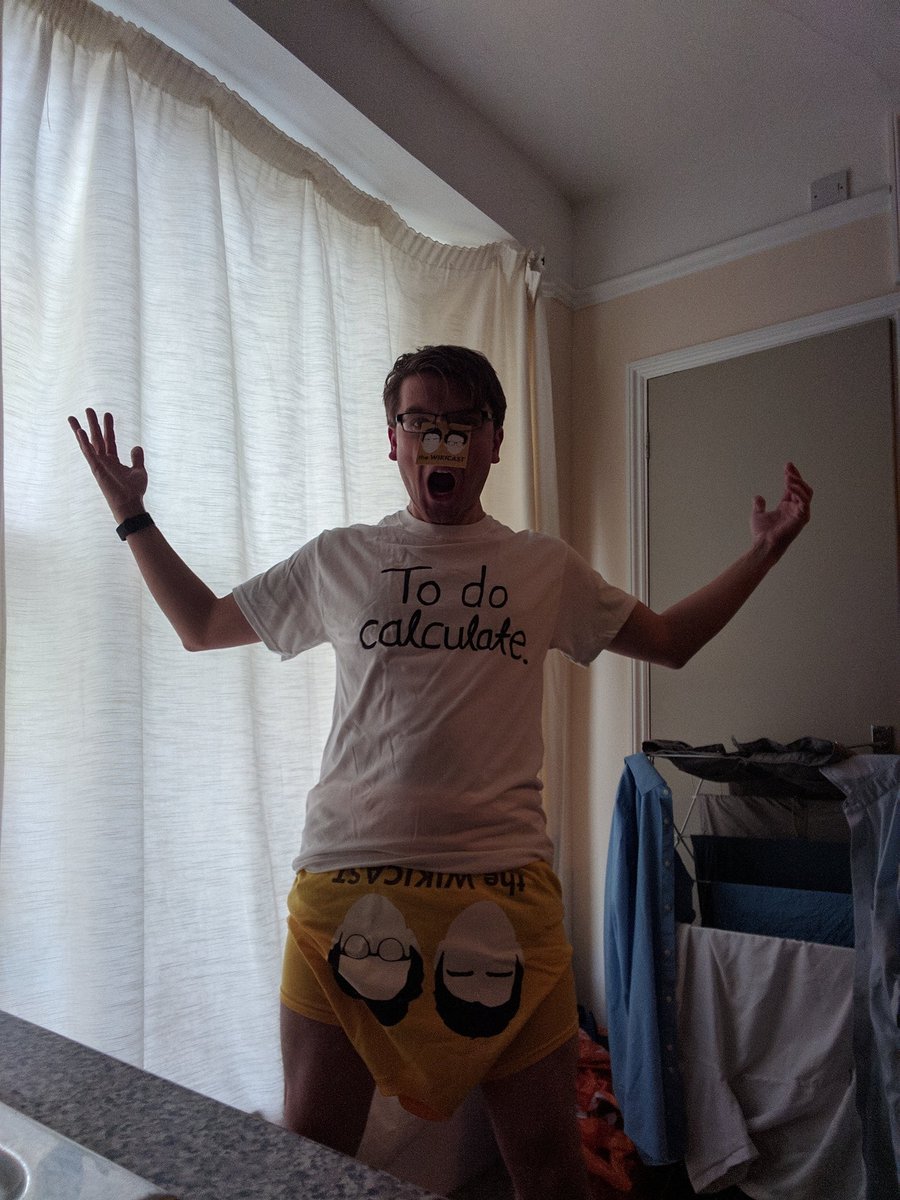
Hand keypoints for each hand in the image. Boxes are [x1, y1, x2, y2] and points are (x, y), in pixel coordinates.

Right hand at [68, 408, 147, 523]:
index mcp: (113, 461)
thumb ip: (137, 458)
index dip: (108, 427)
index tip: (107, 414)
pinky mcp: (96, 469)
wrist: (131, 504)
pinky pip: (89, 454)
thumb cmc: (134, 491)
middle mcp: (104, 461)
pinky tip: (80, 432)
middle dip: (93, 424)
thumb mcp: (139, 471)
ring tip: (74, 417)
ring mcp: (99, 465)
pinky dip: (84, 443)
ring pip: (88, 444)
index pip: (109, 440)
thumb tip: (136, 446)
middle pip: (97, 438)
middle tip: (89, 409)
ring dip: (81, 430)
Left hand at [751, 462, 812, 558]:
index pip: (793, 488)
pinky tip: (789, 486)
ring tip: (788, 476)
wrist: (763, 544)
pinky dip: (798, 492)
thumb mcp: (758, 515)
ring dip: (798, 482)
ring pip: (806, 492)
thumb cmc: (762, 533)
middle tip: (788, 468)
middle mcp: (796, 509)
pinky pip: (804, 502)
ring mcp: (800, 513)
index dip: (791, 476)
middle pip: (802, 488)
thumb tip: (757, 497)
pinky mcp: (802, 518)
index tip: (787, 465)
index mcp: (787, 507)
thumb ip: (759, 505)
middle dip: (796, 477)